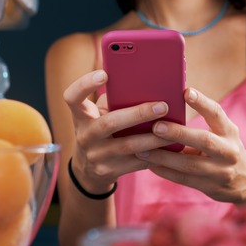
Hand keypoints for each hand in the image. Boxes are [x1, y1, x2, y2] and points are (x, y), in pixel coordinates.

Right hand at [63, 70, 172, 193]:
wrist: (88, 169)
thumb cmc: (102, 130)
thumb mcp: (99, 115)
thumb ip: (114, 101)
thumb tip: (148, 86)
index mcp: (81, 116)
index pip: (72, 97)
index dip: (85, 84)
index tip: (104, 74)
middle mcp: (85, 135)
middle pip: (108, 123)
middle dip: (137, 114)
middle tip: (162, 106)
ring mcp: (95, 156)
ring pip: (128, 146)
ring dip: (153, 137)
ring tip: (173, 128)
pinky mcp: (108, 171)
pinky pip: (136, 162)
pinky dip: (155, 154)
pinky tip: (170, 147)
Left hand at [135, 88, 245, 205]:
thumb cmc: (224, 149)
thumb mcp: (223, 134)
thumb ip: (203, 124)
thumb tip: (165, 110)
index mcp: (229, 132)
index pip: (217, 114)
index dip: (202, 102)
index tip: (186, 91)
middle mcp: (228, 151)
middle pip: (204, 140)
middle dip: (178, 134)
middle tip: (155, 126)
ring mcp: (221, 172)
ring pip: (189, 164)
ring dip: (163, 157)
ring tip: (142, 149)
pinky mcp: (210, 187)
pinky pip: (183, 180)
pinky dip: (165, 171)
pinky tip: (149, 164)